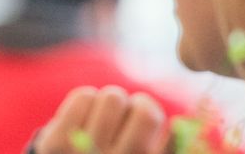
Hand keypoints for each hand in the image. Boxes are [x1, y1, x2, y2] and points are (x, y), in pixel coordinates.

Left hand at [31, 86, 167, 153]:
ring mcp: (86, 153)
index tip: (147, 121)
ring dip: (108, 101)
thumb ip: (168, 146)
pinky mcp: (57, 144)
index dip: (156, 117)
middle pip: (144, 109)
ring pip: (114, 97)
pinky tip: (80, 117)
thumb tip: (187, 118)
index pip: (168, 135)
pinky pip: (84, 96)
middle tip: (121, 115)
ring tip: (100, 118)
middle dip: (134, 104)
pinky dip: (85, 100)